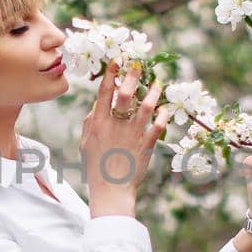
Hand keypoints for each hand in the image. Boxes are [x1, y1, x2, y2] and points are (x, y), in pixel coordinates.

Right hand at [81, 60, 167, 216]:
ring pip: (145, 107)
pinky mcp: (146, 145)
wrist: (111, 191)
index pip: (105, 92)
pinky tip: (166, 108)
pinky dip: (163, 116)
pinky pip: (158, 126)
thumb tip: (97, 104)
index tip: (117, 60)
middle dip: (132, 76)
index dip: (111, 74)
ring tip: (158, 82)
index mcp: (98, 123)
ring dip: (153, 92)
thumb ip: (90, 122)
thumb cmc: (95, 168)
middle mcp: (116, 125)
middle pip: (125, 94)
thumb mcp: (85, 144)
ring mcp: (132, 135)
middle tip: (139, 64)